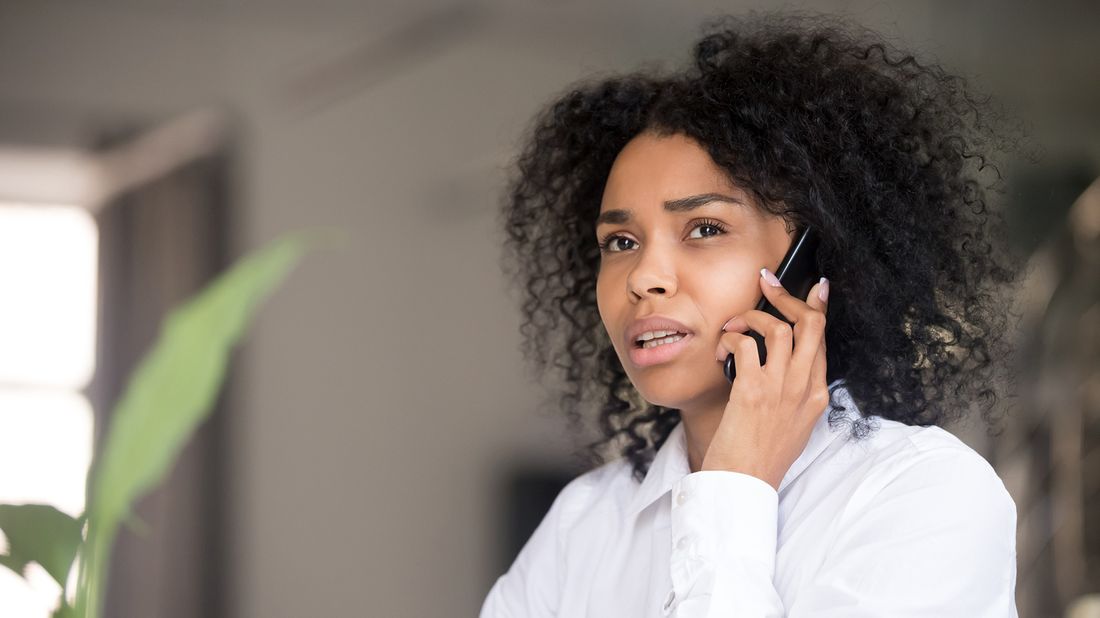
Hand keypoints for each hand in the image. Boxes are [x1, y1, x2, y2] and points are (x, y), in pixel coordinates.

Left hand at [703, 267, 830, 490]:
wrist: (744, 485)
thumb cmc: (759, 458)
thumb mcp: (791, 426)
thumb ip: (792, 395)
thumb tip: (778, 367)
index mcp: (817, 397)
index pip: (823, 342)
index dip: (817, 310)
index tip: (814, 288)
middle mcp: (805, 389)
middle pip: (811, 325)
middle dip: (789, 297)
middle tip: (768, 283)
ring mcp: (781, 389)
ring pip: (779, 328)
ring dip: (752, 316)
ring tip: (734, 325)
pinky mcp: (753, 391)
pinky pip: (745, 344)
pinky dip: (730, 339)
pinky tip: (719, 351)